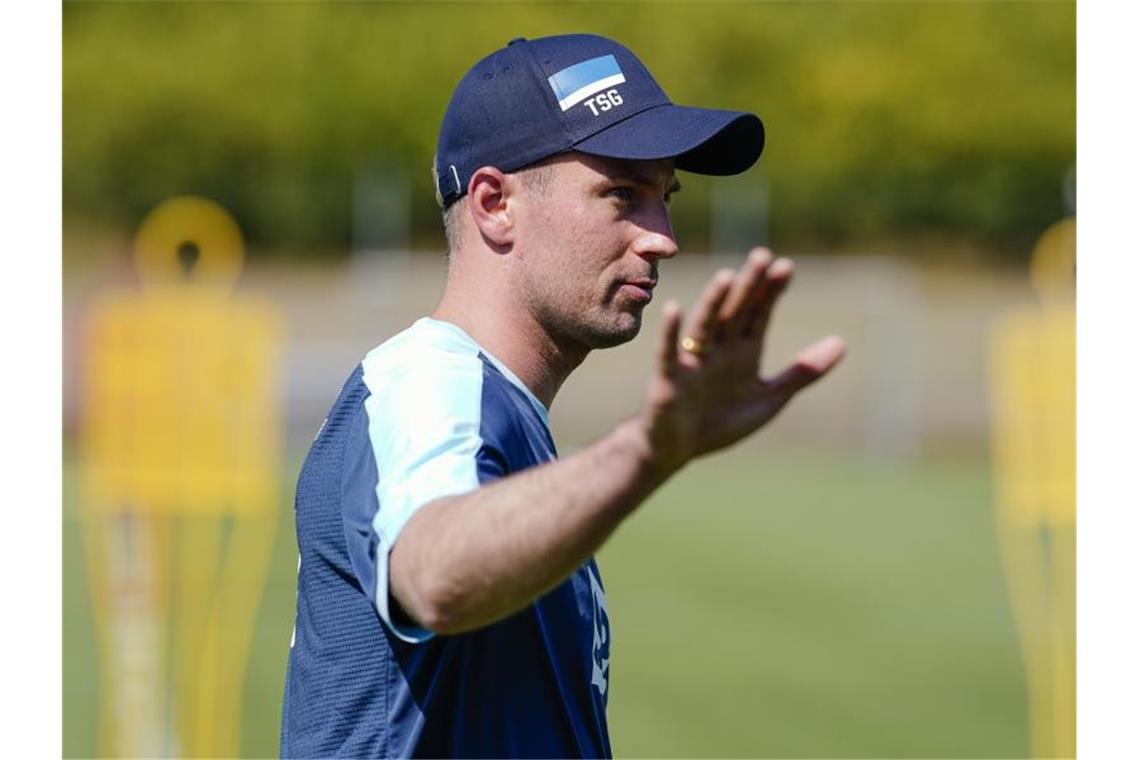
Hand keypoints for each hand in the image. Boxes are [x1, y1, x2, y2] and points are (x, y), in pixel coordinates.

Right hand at [639, 247, 845, 473]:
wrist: (678, 448)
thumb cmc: (721, 421)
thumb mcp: (770, 398)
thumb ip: (802, 372)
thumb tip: (843, 342)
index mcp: (744, 350)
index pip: (760, 313)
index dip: (771, 291)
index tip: (786, 266)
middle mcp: (719, 348)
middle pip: (735, 311)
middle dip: (749, 286)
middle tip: (762, 255)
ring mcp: (694, 360)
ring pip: (706, 325)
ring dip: (714, 302)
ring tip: (727, 277)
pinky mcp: (670, 378)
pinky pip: (669, 352)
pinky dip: (671, 332)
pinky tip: (674, 308)